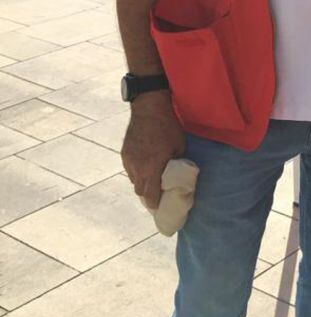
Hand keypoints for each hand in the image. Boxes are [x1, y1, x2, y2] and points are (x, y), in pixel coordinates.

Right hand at [121, 91, 184, 209]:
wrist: (148, 109)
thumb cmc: (168, 127)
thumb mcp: (179, 146)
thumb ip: (177, 163)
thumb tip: (179, 174)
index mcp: (151, 167)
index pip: (150, 194)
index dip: (155, 203)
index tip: (161, 208)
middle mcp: (137, 167)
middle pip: (140, 191)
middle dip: (148, 196)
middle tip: (158, 196)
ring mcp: (128, 160)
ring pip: (134, 180)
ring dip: (142, 184)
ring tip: (152, 182)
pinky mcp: (124, 153)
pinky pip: (130, 170)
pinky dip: (137, 173)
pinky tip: (146, 169)